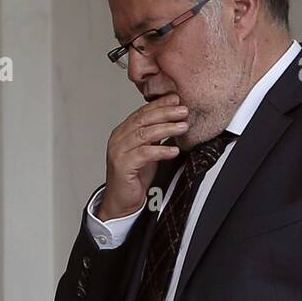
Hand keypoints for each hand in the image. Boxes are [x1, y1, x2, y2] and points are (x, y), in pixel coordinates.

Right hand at [98, 93, 187, 220]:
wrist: (122, 202)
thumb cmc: (134, 177)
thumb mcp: (148, 151)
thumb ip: (155, 136)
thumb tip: (173, 119)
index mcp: (123, 132)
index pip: (142, 112)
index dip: (160, 104)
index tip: (176, 99)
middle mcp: (118, 139)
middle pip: (143, 119)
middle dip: (165, 112)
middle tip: (183, 110)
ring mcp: (118, 152)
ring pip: (144, 134)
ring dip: (166, 128)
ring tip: (183, 127)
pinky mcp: (122, 166)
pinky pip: (144, 154)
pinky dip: (161, 150)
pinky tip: (173, 150)